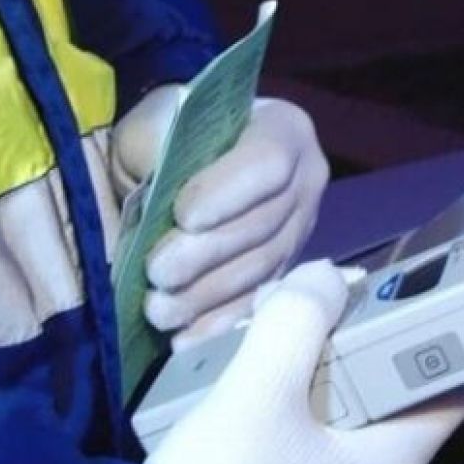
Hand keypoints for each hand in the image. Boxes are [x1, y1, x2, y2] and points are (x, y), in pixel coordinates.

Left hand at [111, 89, 328, 349]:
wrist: (187, 161)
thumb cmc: (172, 135)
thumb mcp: (159, 122)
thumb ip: (158, 144)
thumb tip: (156, 185)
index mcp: (285, 130)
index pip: (267, 163)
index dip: (228, 192)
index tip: (183, 216)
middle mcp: (307, 180)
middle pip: (264, 224)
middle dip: (208, 254)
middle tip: (159, 273)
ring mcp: (302, 229)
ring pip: (261, 267)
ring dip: (208, 295)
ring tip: (160, 310)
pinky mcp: (286, 269)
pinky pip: (260, 301)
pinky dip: (220, 323)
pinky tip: (184, 340)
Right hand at [143, 260, 463, 463]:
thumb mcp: (261, 393)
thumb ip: (298, 322)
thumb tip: (326, 277)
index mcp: (393, 457)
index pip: (462, 385)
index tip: (463, 274)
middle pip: (395, 376)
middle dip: (371, 320)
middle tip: (341, 278)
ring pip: (343, 386)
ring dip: (320, 342)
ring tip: (286, 302)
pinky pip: (303, 405)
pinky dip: (288, 370)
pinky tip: (253, 342)